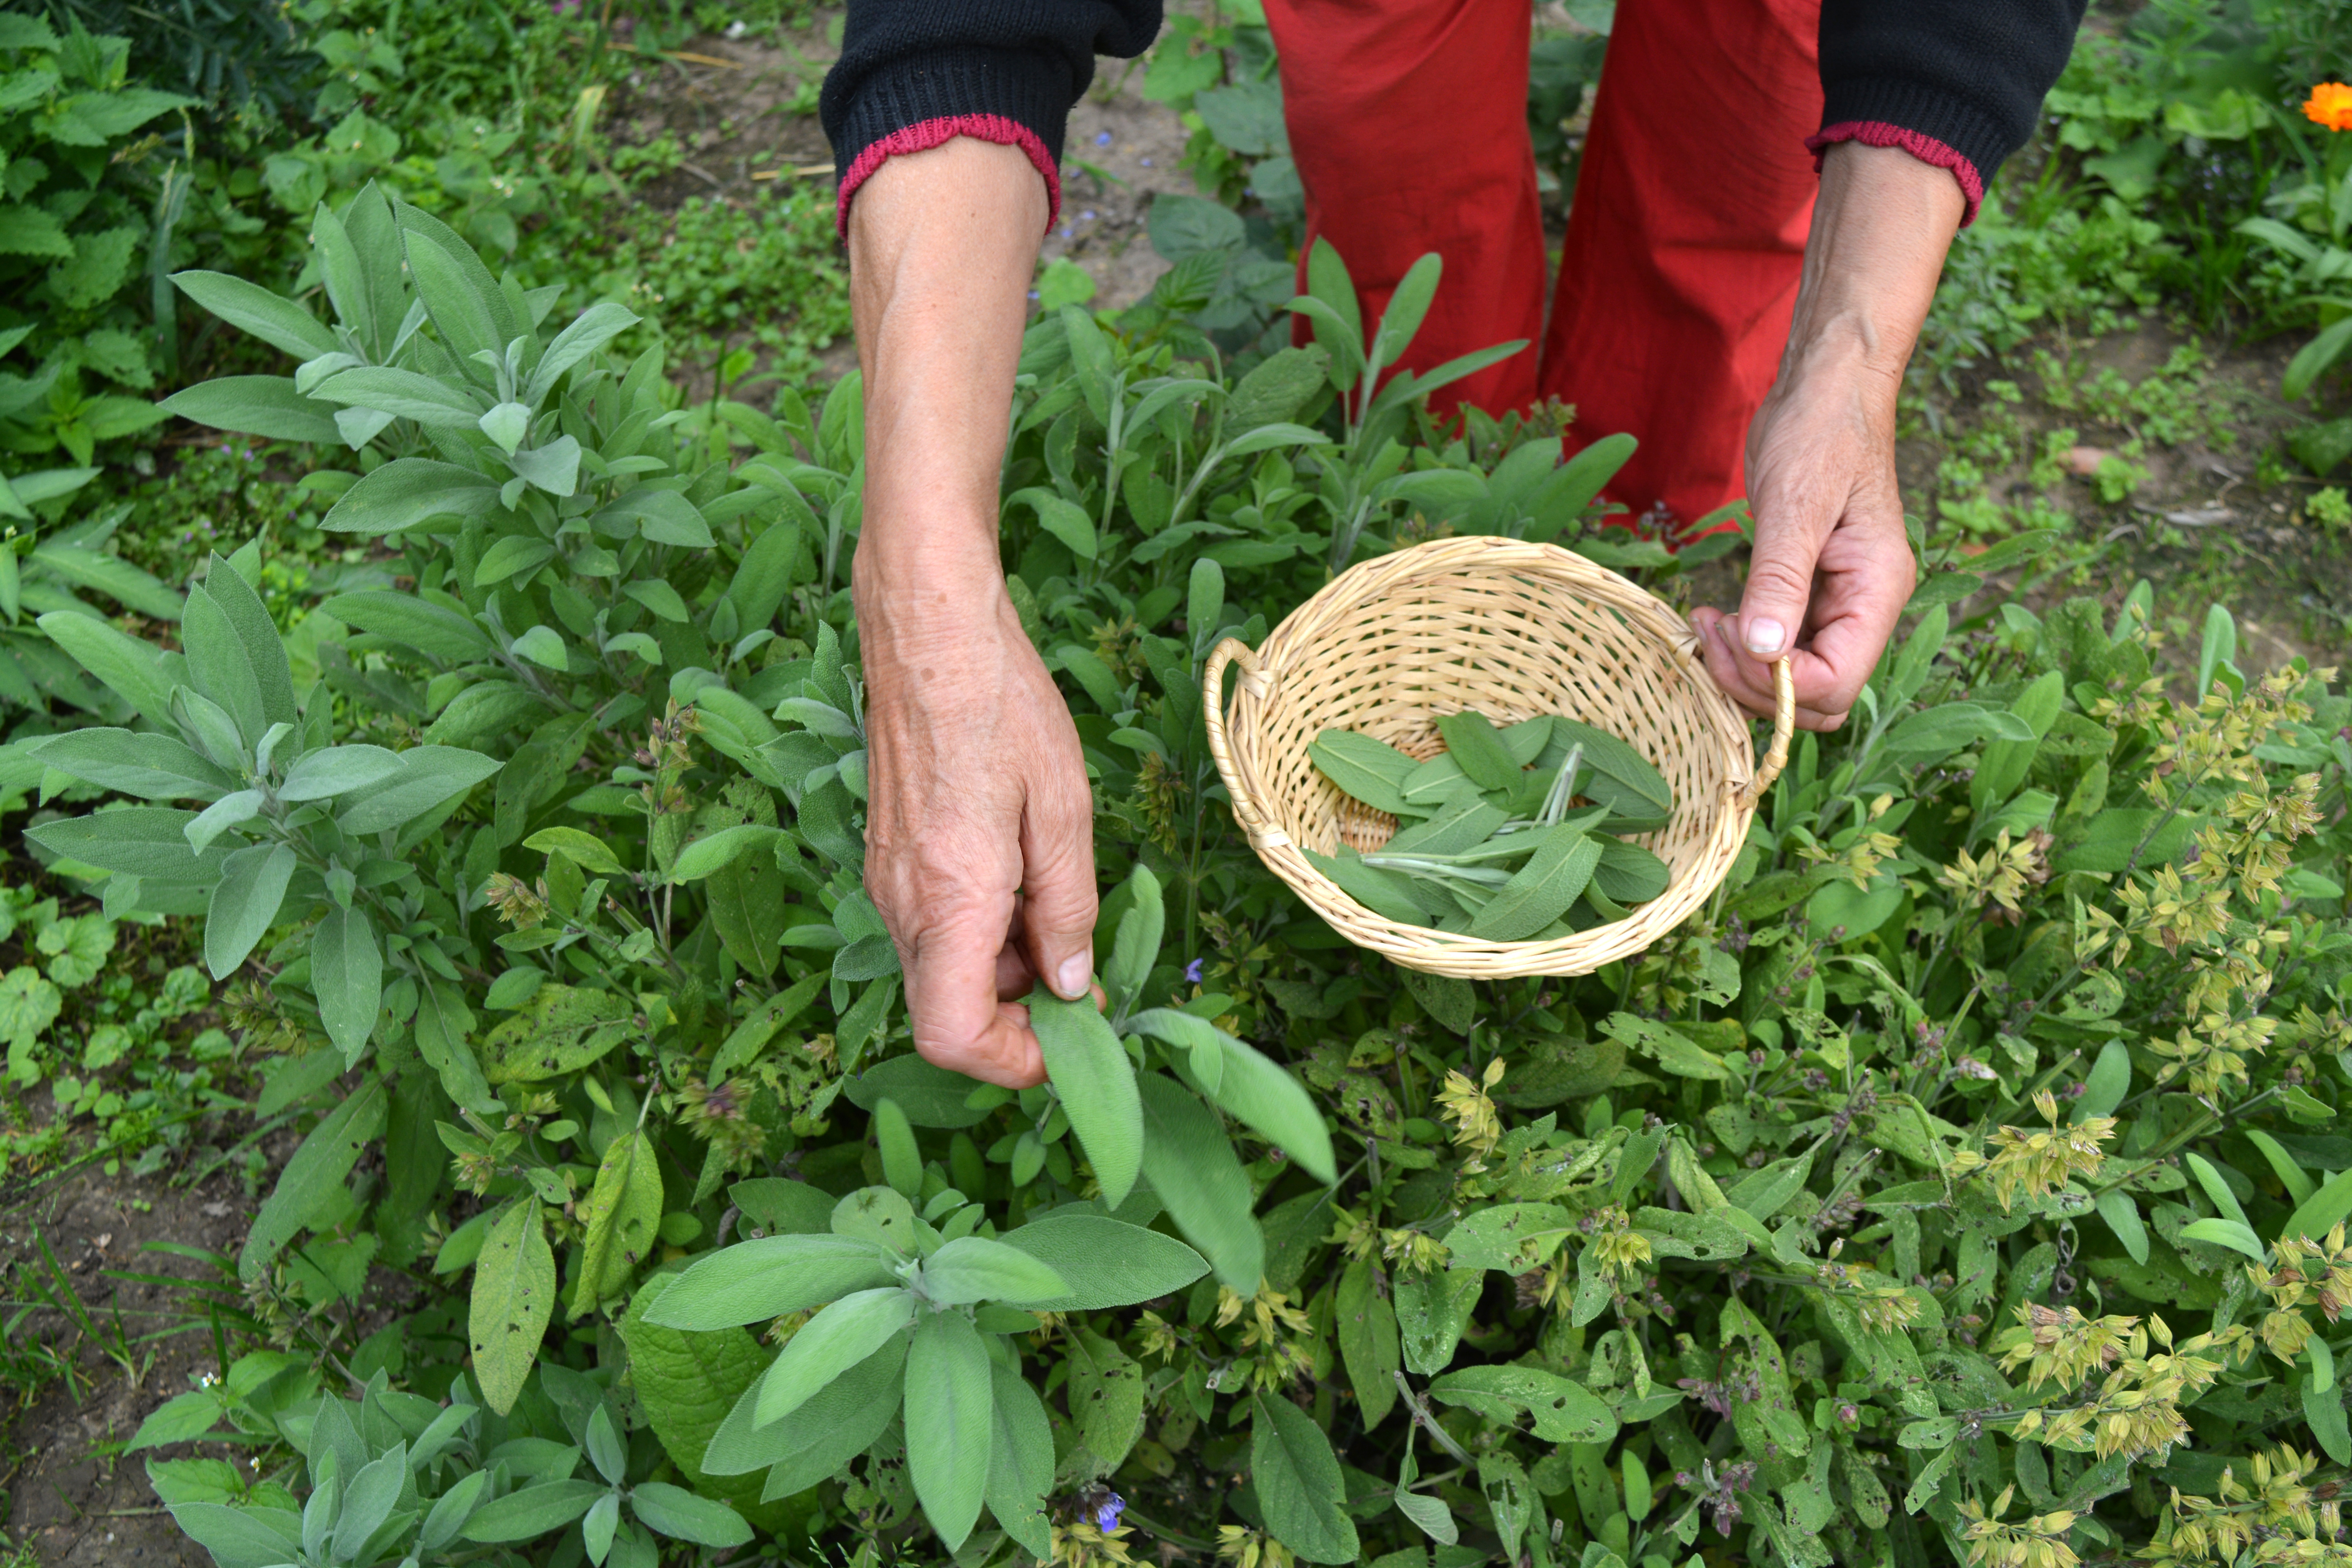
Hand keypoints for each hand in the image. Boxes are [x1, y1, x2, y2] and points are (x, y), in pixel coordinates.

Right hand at [857, 566, 1095, 1088]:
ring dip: (1005, 972)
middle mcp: (903, 902)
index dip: (1013, 1065)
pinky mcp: (890, 858)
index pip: (953, 1036)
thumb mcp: (1063, 811)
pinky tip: (1023, 883)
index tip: (1070, 1043)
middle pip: (949, 1013)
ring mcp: (888, 881)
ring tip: (1060, 916)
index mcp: (949, 899)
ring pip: (944, 972)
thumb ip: (1067, 910)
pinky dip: (983, 932)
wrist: (929, 631)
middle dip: (1020, 1018)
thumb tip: (1069, 986)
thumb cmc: (1001, 705)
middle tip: (1083, 980)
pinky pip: (935, 928)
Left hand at [1695, 141, 1964, 730]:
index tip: (1729, 638)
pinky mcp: (1807, 593)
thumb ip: (1781, 579)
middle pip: (1818, 696)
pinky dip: (1744, 647)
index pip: (1837, 682)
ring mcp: (1837, 603)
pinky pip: (1779, 647)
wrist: (1821, 390)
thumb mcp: (1795, 504)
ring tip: (1703, 626)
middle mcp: (1864, 607)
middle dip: (1758, 685)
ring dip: (1745, 670)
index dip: (1778, 683)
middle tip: (1708, 636)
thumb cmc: (1819, 432)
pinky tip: (1712, 618)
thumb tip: (1766, 651)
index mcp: (1877, 590)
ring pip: (1795, 679)